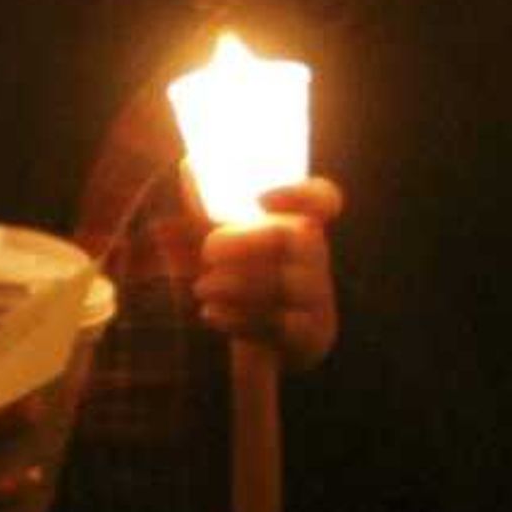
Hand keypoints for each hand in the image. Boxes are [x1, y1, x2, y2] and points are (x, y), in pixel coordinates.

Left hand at [197, 177, 343, 369]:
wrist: (268, 346)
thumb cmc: (244, 282)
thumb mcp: (225, 244)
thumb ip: (208, 210)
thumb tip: (188, 166)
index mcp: (302, 226)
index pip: (323, 199)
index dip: (299, 193)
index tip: (259, 199)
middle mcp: (316, 259)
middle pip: (299, 238)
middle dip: (250, 241)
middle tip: (209, 248)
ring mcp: (318, 297)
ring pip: (287, 284)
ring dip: (238, 284)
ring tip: (203, 287)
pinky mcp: (312, 335)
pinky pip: (282, 325)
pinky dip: (241, 319)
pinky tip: (212, 314)